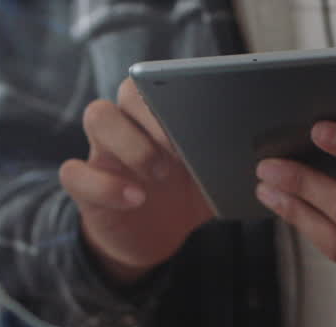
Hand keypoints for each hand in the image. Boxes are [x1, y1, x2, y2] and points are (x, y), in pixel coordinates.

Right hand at [59, 78, 212, 286]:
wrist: (156, 237)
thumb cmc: (187, 197)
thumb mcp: (212, 178)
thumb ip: (226, 159)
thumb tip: (261, 151)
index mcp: (161, 118)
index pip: (158, 81)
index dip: (173, 92)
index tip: (197, 119)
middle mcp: (130, 125)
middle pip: (127, 90)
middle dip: (154, 113)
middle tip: (180, 148)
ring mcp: (104, 152)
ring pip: (97, 116)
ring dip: (131, 141)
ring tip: (159, 173)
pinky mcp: (85, 187)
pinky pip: (73, 172)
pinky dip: (103, 185)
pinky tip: (135, 199)